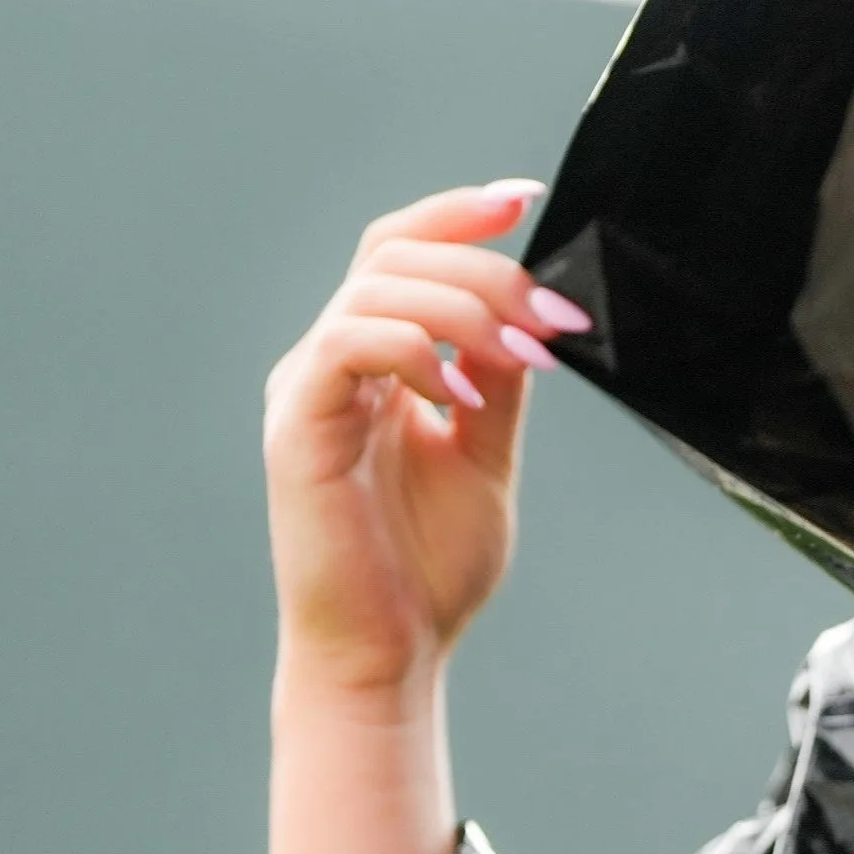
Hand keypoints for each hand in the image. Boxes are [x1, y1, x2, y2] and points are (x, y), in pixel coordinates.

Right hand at [262, 180, 591, 701]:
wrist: (391, 653)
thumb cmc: (427, 569)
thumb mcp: (486, 457)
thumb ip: (498, 383)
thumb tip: (525, 316)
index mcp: (374, 364)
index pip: (402, 254)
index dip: (458, 215)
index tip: (526, 200)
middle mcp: (331, 364)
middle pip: (394, 256)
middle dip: (487, 272)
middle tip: (555, 320)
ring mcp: (310, 391)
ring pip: (375, 289)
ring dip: (464, 309)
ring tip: (522, 359)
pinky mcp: (298, 428)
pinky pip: (347, 345)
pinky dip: (413, 350)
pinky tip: (460, 395)